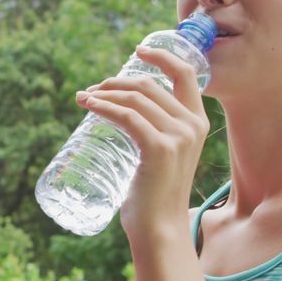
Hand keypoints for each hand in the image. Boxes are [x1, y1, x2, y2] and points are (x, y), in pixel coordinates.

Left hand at [76, 45, 208, 240]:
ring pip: (134, 98)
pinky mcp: (159, 148)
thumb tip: (125, 115)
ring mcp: (178, 136)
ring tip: (83, 98)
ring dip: (104, 93)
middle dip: (116, 82)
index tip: (138, 51)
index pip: (185, 74)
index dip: (161, 57)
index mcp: (198, 123)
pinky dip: (103, 106)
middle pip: (149, 84)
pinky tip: (87, 105)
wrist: (159, 229)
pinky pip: (126, 115)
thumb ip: (155, 134)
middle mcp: (192, 125)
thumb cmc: (154, 196)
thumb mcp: (163, 156)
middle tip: (93, 90)